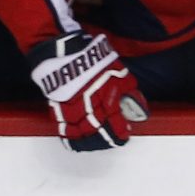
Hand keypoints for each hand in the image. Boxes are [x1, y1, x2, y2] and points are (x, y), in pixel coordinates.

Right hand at [29, 33, 147, 152]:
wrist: (67, 52)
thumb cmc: (96, 62)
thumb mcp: (121, 74)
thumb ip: (130, 92)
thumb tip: (137, 109)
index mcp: (106, 98)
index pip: (116, 125)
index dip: (121, 133)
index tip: (124, 135)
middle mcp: (88, 106)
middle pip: (98, 132)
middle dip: (106, 140)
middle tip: (112, 141)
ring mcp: (71, 107)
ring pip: (80, 133)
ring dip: (89, 142)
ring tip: (97, 144)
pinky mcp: (57, 107)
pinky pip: (63, 128)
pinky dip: (70, 137)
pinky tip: (77, 142)